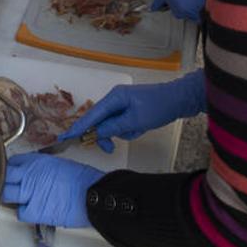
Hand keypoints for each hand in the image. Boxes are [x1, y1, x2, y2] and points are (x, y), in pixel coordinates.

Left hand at [3, 153, 103, 228]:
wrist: (91, 194)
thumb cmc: (81, 179)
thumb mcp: (58, 164)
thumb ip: (40, 168)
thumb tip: (33, 173)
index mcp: (36, 161)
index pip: (12, 162)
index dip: (11, 168)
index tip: (12, 172)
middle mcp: (29, 175)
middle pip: (3, 177)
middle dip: (4, 180)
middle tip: (8, 185)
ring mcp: (29, 193)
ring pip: (6, 194)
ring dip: (10, 196)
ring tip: (18, 198)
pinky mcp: (34, 211)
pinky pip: (20, 212)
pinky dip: (23, 212)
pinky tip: (30, 210)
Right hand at [62, 70, 204, 151]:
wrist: (180, 100)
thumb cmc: (158, 107)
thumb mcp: (135, 120)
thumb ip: (114, 127)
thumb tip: (98, 133)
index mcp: (114, 97)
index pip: (91, 115)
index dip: (78, 127)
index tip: (66, 136)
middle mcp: (115, 99)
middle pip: (100, 121)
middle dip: (106, 135)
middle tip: (110, 149)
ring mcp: (123, 104)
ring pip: (113, 125)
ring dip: (122, 132)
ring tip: (138, 130)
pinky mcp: (131, 110)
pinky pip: (123, 124)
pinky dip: (130, 129)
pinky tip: (142, 127)